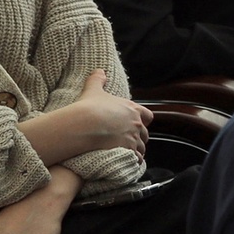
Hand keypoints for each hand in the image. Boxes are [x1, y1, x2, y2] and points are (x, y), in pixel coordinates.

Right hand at [20, 69, 151, 164]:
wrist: (85, 124)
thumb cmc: (89, 107)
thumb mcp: (93, 90)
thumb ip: (97, 80)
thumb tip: (99, 70)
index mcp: (133, 109)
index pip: (148, 116)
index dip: (143, 120)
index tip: (138, 124)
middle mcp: (137, 124)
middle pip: (145, 134)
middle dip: (139, 138)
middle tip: (130, 141)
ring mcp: (134, 138)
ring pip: (141, 147)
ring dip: (136, 151)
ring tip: (128, 154)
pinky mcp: (128, 150)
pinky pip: (136, 159)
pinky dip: (133, 161)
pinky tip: (128, 163)